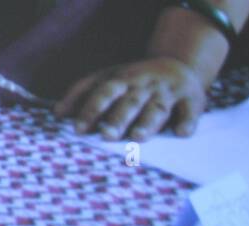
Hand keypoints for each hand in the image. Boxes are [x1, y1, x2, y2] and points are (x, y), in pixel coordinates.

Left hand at [54, 56, 205, 140]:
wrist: (178, 65)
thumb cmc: (134, 80)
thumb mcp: (107, 78)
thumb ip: (82, 93)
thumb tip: (57, 112)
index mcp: (122, 80)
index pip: (104, 93)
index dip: (91, 109)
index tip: (78, 129)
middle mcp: (144, 86)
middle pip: (129, 102)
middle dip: (118, 118)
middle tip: (106, 135)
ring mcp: (168, 92)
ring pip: (157, 108)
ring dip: (147, 122)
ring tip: (138, 137)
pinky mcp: (191, 100)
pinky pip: (190, 110)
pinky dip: (187, 121)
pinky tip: (181, 133)